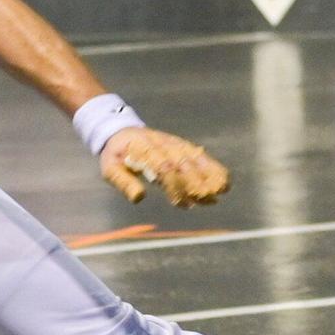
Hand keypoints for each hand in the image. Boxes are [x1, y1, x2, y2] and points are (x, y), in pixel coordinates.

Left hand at [100, 127, 229, 207]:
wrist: (122, 132)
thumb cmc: (116, 155)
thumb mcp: (110, 169)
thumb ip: (124, 182)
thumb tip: (139, 198)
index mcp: (144, 149)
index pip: (163, 166)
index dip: (175, 185)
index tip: (181, 203)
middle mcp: (163, 145)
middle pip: (184, 164)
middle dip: (196, 183)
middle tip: (205, 200)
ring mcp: (175, 144)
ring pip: (196, 159)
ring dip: (210, 175)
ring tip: (221, 192)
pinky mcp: (183, 146)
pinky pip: (201, 156)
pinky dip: (213, 168)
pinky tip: (224, 183)